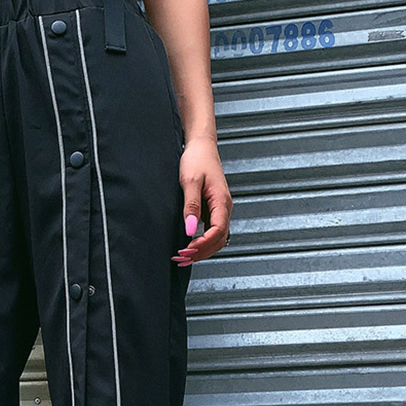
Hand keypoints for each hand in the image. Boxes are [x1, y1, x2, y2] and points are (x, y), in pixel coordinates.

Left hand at [172, 136, 231, 265]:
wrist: (201, 146)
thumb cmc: (197, 159)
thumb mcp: (190, 182)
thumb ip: (191, 206)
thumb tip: (190, 230)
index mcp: (222, 201)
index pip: (217, 232)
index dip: (203, 245)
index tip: (186, 251)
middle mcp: (224, 208)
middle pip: (218, 240)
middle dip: (201, 253)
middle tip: (181, 259)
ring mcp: (220, 210)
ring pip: (216, 239)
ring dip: (201, 251)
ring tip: (183, 257)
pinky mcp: (213, 210)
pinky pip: (211, 233)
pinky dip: (201, 243)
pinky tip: (189, 247)